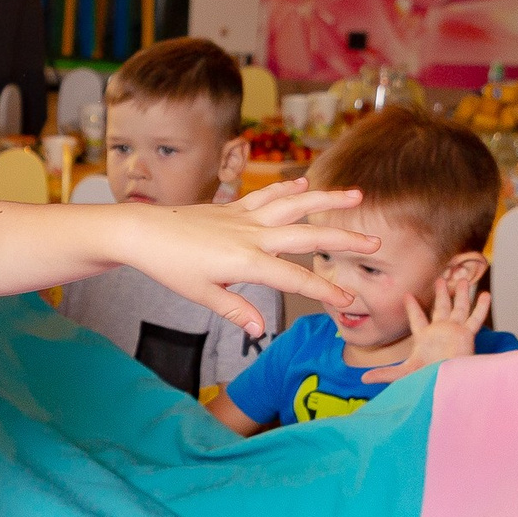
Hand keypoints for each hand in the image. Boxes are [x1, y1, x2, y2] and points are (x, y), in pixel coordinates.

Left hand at [115, 179, 375, 339]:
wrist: (142, 232)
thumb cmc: (169, 266)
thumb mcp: (200, 294)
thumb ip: (233, 309)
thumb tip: (258, 331)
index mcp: (245, 261)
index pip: (293, 279)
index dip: (321, 291)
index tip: (346, 300)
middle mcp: (250, 235)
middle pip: (305, 236)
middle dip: (342, 241)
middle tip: (375, 243)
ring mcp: (243, 217)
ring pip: (292, 205)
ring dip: (325, 200)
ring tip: (356, 196)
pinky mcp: (233, 207)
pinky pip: (267, 196)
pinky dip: (288, 189)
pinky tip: (306, 185)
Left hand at [360, 279, 488, 383]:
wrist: (447, 381)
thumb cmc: (427, 377)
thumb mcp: (404, 373)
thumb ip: (385, 374)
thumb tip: (362, 379)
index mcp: (424, 337)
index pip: (416, 318)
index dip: (412, 307)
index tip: (407, 294)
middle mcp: (441, 331)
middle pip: (440, 308)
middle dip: (441, 294)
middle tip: (440, 279)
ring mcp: (455, 331)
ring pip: (459, 308)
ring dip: (461, 294)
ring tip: (463, 278)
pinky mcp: (467, 335)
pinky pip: (475, 318)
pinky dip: (480, 307)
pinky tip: (484, 294)